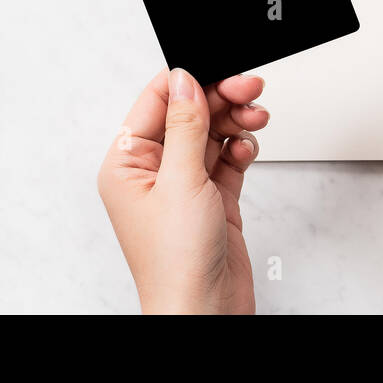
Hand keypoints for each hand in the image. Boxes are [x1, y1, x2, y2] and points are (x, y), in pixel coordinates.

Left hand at [98, 68, 269, 313]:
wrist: (205, 311)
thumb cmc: (176, 264)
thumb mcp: (180, 181)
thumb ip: (185, 125)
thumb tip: (184, 80)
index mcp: (127, 165)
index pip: (156, 102)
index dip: (189, 81)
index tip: (221, 70)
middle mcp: (153, 172)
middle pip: (189, 113)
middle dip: (221, 98)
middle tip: (250, 89)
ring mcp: (184, 185)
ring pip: (212, 133)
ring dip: (236, 121)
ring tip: (256, 119)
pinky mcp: (212, 198)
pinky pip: (228, 157)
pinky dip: (242, 148)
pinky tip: (248, 149)